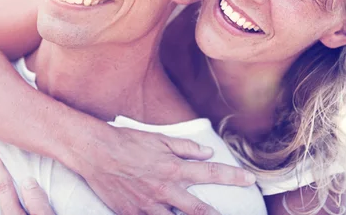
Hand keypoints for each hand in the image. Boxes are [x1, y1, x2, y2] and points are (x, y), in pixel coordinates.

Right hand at [75, 126, 255, 214]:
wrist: (95, 153)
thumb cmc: (127, 142)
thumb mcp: (158, 139)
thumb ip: (185, 147)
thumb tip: (207, 153)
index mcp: (173, 168)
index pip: (210, 174)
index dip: (233, 177)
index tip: (250, 180)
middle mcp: (165, 189)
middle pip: (199, 211)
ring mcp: (149, 205)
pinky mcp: (133, 214)